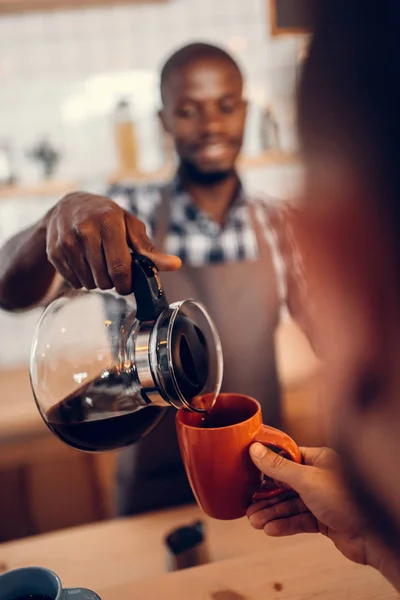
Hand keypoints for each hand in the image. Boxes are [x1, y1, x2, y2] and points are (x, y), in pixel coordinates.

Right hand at [44, 192, 180, 293]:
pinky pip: (73, 282)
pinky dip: (81, 280)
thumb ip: (150, 249)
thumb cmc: (106, 217)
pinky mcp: (53, 252)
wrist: (67, 206)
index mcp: (109, 221)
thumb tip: (175, 265)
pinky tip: (83, 264)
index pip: (120, 267)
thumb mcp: (130, 226)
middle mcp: (85, 229)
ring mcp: (66, 240)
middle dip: (112, 282)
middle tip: (112, 270)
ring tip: (98, 264)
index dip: (127, 283)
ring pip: (88, 283)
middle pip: (104, 279)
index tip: (128, 284)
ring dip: (97, 281)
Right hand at [247, 445, 388, 570]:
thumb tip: (255, 450)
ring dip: (272, 513)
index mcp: (320, 460)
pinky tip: (271, 529)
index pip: (288, 458)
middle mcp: (321, 477)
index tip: (250, 470)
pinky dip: (285, 524)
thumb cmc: (346, 500)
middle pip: (286, 485)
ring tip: (254, 521)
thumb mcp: (306, 480)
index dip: (269, 465)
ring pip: (291, 504)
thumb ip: (278, 467)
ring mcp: (323, 499)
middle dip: (267, 497)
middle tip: (249, 505)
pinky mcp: (324, 519)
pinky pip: (299, 519)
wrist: (373, 536)